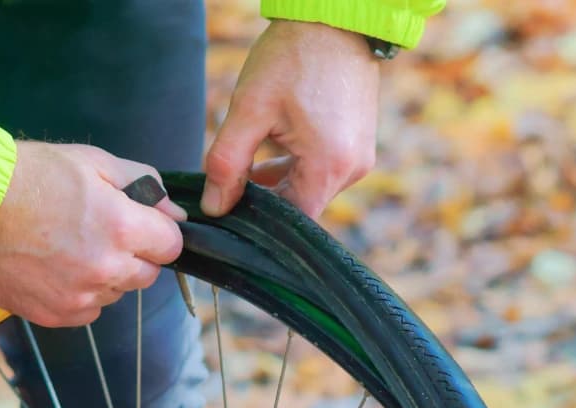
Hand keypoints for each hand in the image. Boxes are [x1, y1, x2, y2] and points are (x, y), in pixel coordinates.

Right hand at [0, 141, 185, 327]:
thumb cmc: (27, 176)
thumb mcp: (92, 162)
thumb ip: (144, 185)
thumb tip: (174, 212)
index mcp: (122, 228)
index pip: (171, 245)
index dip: (158, 232)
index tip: (140, 224)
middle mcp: (106, 268)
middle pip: (148, 274)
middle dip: (134, 254)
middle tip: (98, 231)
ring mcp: (80, 296)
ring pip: (117, 292)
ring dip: (106, 275)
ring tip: (69, 246)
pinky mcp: (56, 314)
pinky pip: (88, 310)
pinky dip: (80, 293)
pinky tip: (54, 267)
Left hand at [201, 20, 380, 218]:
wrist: (335, 18)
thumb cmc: (293, 57)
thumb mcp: (249, 110)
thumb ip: (227, 164)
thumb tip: (215, 207)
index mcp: (329, 166)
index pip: (292, 220)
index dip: (260, 220)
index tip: (232, 207)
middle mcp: (352, 169)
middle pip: (301, 205)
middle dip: (267, 196)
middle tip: (233, 179)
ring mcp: (360, 157)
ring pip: (310, 188)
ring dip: (280, 179)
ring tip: (251, 156)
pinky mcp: (359, 145)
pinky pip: (323, 171)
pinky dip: (297, 166)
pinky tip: (275, 145)